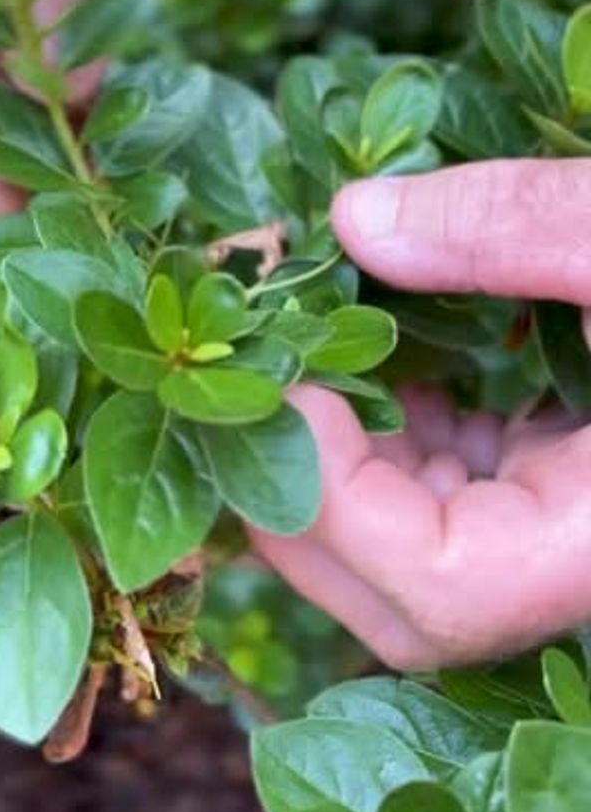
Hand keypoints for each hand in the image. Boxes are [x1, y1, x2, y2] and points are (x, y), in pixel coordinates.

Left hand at [256, 160, 590, 668]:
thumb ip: (518, 226)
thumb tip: (355, 220)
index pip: (445, 590)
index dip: (334, 502)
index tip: (283, 380)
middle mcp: (590, 542)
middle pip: (408, 591)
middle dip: (302, 486)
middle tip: (253, 356)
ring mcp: (577, 509)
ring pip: (421, 533)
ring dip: (338, 438)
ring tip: (299, 319)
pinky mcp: (574, 464)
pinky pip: (460, 470)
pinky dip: (398, 409)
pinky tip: (376, 322)